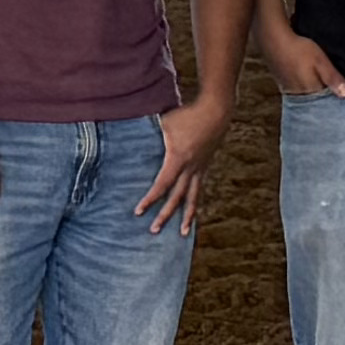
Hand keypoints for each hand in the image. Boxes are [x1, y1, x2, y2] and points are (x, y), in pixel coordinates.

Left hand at [139, 81, 231, 232]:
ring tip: (184, 233)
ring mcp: (200, 169)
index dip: (150, 199)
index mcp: (178, 159)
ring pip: (193, 198)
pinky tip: (192, 212)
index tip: (139, 212)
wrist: (217, 111)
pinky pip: (199, 189)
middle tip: (154, 231)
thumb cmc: (187, 114)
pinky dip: (195, 202)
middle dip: (165, 215)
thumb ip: (149, 131)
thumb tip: (127, 133)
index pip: (162, 184)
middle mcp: (190, 168)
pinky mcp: (205, 166)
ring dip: (188, 217)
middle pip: (177, 197)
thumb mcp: (165, 122)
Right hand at [264, 17, 344, 102]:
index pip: (328, 103)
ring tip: (325, 84)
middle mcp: (299, 95)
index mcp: (310, 92)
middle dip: (327, 97)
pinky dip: (306, 87)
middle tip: (338, 89)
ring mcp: (289, 89)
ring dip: (316, 92)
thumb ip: (333, 78)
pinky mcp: (284, 83)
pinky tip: (309, 78)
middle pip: (317, 101)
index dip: (337, 99)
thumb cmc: (298, 49)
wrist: (272, 39)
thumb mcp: (320, 61)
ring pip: (308, 96)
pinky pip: (299, 90)